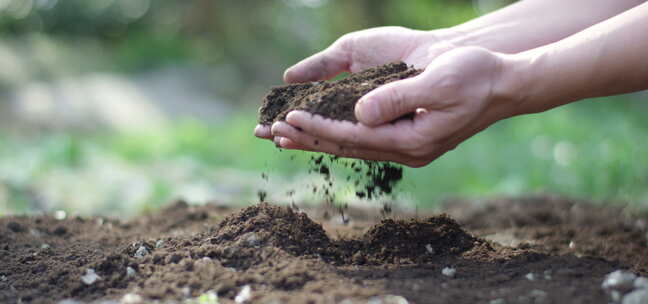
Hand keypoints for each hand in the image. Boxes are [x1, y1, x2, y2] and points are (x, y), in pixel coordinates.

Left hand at [254, 26, 458, 138]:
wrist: (504, 85)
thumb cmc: (476, 77)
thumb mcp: (440, 81)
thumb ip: (398, 98)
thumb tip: (360, 113)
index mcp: (412, 140)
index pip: (353, 137)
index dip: (318, 129)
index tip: (288, 120)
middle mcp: (407, 150)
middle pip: (346, 147)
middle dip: (307, 139)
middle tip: (270, 134)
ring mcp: (407, 147)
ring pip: (352, 145)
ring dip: (317, 140)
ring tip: (284, 137)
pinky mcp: (407, 137)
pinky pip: (364, 140)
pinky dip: (337, 134)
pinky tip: (320, 133)